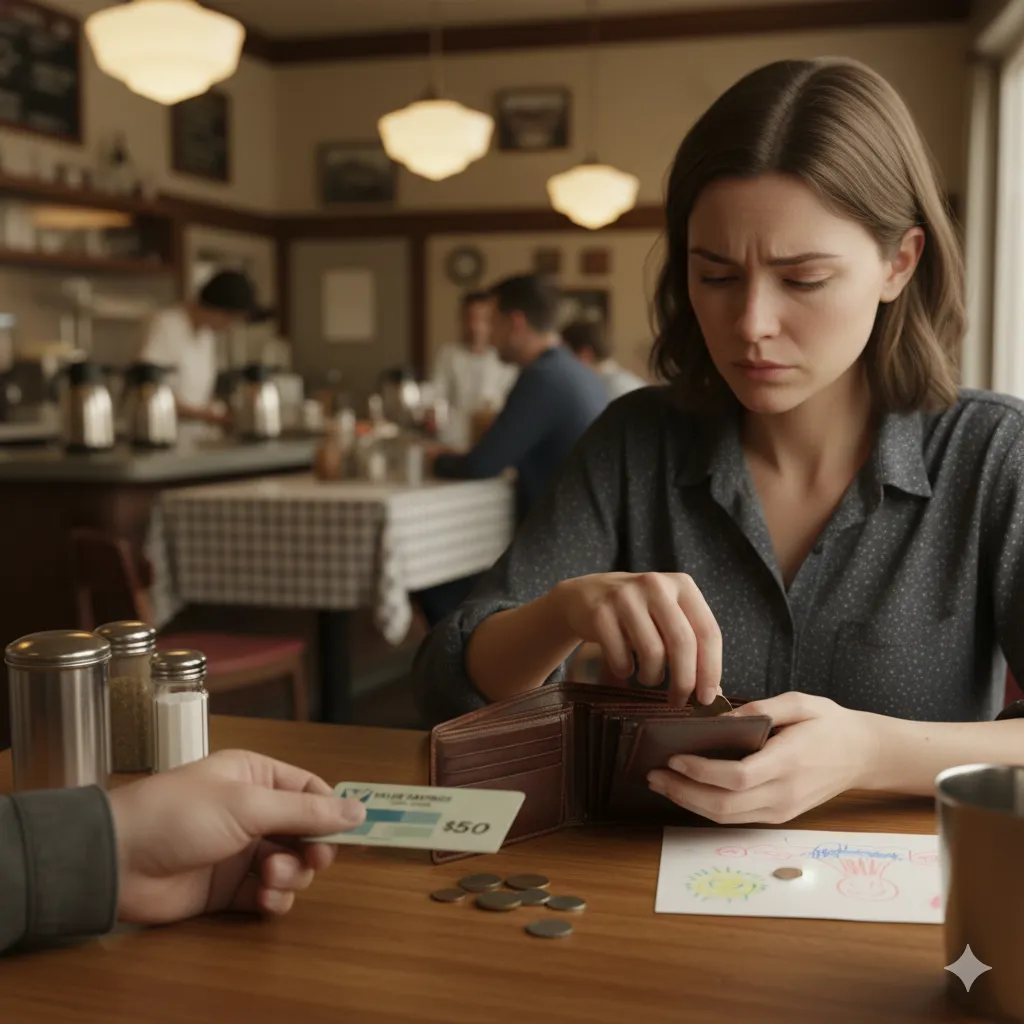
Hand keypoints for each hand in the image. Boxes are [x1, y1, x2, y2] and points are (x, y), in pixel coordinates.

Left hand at [108, 749, 365, 924]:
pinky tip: (265, 899)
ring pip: (291, 866)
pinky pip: (270, 894)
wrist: (117, 862)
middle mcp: (254, 812)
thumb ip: (306, 812)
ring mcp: (242, 852)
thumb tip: (361, 810)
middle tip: (310, 861)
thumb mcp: (248, 805)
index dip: (329, 812)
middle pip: (306, 832)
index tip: (342, 833)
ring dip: (291, 875)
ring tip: (270, 879)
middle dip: (311, 849)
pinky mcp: (230, 889)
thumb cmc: (182, 815)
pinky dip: (275, 899)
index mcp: (257, 776)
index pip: (310, 790)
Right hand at [554, 572, 722, 705]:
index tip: (707, 698)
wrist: (586, 595)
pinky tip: (624, 667)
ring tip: (648, 678)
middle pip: (683, 643)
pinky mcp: (600, 612)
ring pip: (652, 652)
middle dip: (684, 681)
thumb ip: (691, 645)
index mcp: (682, 585)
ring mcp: (625, 596)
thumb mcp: (667, 617)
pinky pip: (621, 657)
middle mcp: (656, 585)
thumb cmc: (638, 613)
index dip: (711, 669)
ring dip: (652, 677)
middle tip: (678, 701)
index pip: (708, 632)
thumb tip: (712, 692)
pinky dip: (625, 671)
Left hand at [646, 692, 879, 823]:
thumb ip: (761, 709)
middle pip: (725, 805)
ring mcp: (782, 810)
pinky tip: (688, 790)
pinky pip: (737, 818)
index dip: (701, 772)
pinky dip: (707, 807)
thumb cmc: (829, 723)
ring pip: (727, 818)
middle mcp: (784, 793)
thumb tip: (721, 718)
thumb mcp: (799, 702)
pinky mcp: (780, 816)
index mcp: (789, 761)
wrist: (864, 754)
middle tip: (652, 774)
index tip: (673, 758)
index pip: (737, 777)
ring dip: (689, 803)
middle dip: (682, 792)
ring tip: (661, 783)